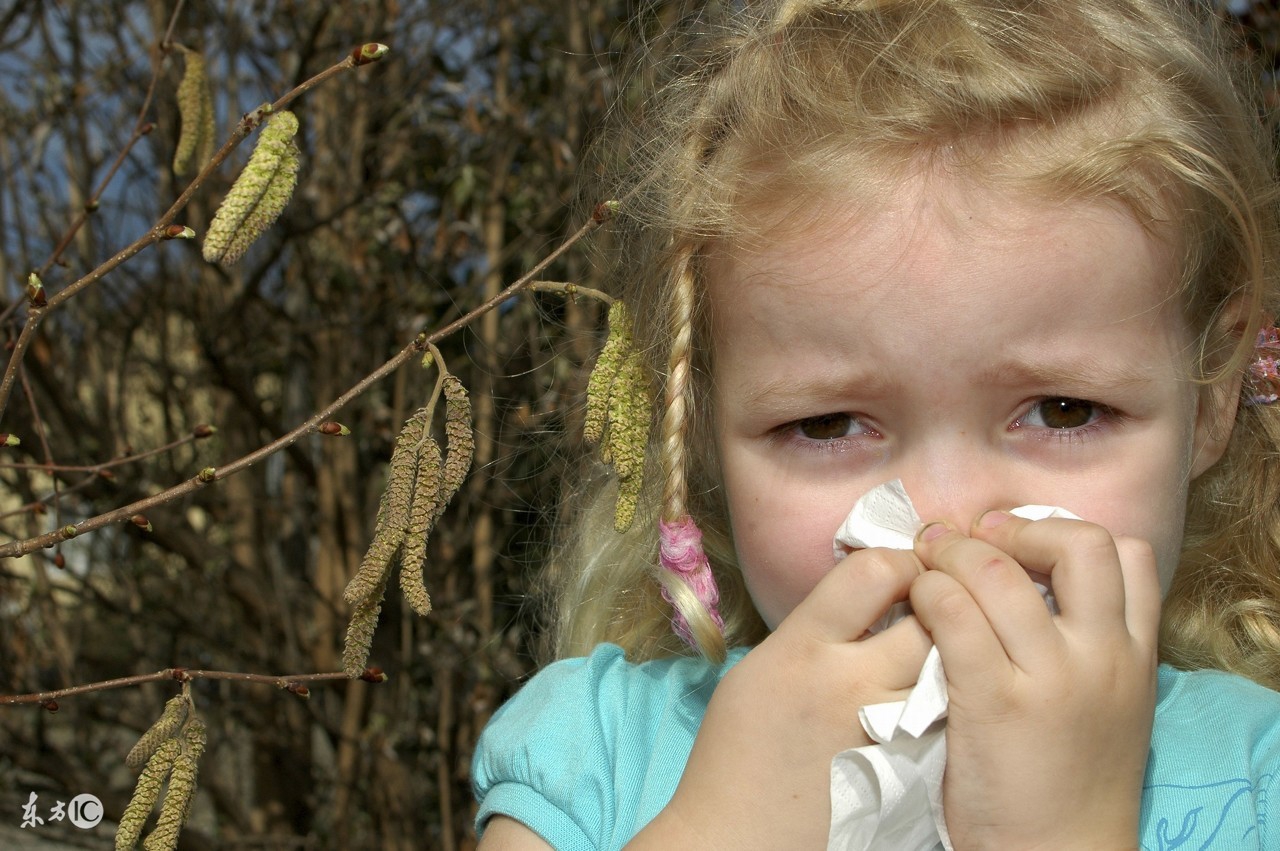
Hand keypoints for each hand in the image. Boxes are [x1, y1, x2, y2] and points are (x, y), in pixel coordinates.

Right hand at [629, 547, 932, 849]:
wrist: (738, 837)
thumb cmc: (736, 753)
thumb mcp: (759, 671)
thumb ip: (812, 630)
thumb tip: (862, 597)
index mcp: (800, 648)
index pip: (872, 572)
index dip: (899, 562)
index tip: (901, 571)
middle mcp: (847, 684)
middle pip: (928, 619)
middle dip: (938, 605)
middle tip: (935, 607)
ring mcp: (883, 732)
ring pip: (946, 671)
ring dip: (946, 657)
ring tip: (933, 657)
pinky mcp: (907, 772)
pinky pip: (943, 721)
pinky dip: (941, 706)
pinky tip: (927, 707)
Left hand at [910, 512, 1159, 849]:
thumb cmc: (1068, 780)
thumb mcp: (1109, 705)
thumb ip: (1089, 644)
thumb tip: (1030, 580)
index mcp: (1135, 657)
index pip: (1127, 556)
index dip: (1066, 532)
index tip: (1019, 543)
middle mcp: (1102, 658)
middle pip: (1079, 544)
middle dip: (1017, 527)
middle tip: (971, 538)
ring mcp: (1051, 678)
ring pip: (1000, 572)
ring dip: (954, 553)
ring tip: (928, 561)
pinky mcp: (994, 702)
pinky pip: (954, 616)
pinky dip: (928, 593)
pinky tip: (916, 604)